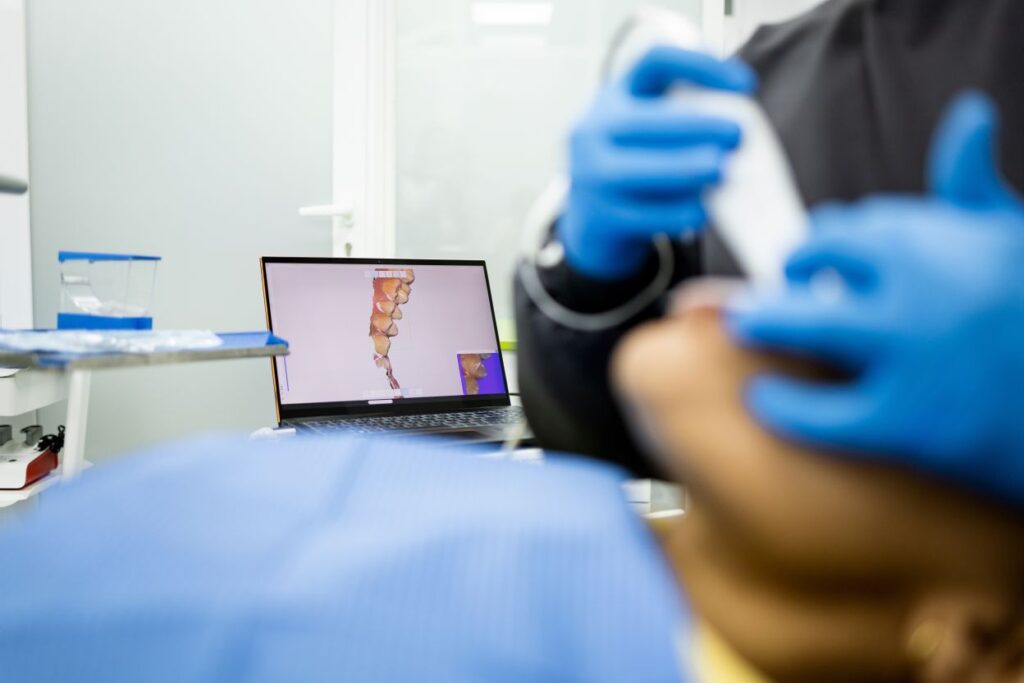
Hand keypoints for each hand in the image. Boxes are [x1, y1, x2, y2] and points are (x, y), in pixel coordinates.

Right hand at [558, 46, 756, 279]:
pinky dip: (677, 211)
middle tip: (737, 135)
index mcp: (614, 97)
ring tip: (722, 170)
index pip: (656, 62)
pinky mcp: (599, 216)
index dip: (702, 66)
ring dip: (688, 168)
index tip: (746, 85)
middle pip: (647, 120)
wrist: (591, 218)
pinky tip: (701, 211)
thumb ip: (682, 118)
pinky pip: (644, 214)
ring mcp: (589, 174)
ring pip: (642, 170)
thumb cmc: (637, 163)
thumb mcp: (647, 129)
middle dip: (698, 126)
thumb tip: (739, 125)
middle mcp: (593, 130)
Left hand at [726, 93, 1023, 504]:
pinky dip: (783, 405)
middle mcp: (921, 290)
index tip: (814, 258)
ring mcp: (912, 358)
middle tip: (760, 293)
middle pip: (813, 263)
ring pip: (808, 326)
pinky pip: (821, 414)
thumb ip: (972, 182)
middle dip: (783, 272)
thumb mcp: (1013, 236)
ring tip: (743, 327)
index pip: (846, 226)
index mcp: (939, 241)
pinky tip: (762, 396)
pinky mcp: (910, 424)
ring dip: (765, 322)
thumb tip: (968, 114)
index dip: (820, 242)